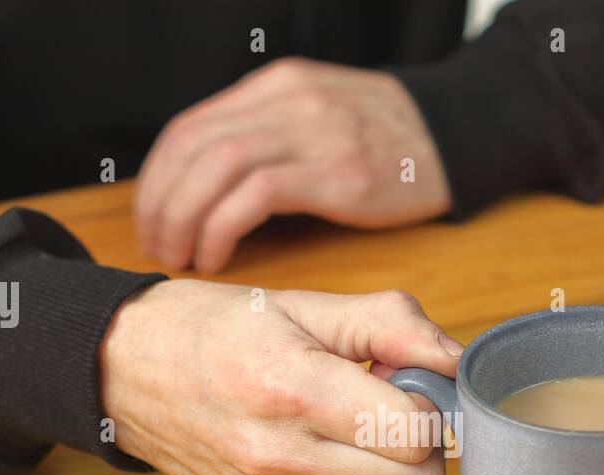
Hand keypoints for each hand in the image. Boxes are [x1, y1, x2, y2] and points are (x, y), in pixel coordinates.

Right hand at [98, 279, 464, 474]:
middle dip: (435, 457)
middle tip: (412, 429)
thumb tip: (457, 361)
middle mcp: (283, 458)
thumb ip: (389, 324)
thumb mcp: (303, 303)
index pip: (409, 431)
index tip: (412, 390)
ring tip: (405, 472)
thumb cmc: (219, 332)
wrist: (130, 372)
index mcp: (293, 389)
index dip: (432, 408)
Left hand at [134, 57, 450, 271]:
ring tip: (182, 257)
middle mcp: (286, 102)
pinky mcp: (335, 173)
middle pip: (191, 148)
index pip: (189, 128)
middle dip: (160, 203)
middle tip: (157, 246)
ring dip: (183, 220)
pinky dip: (221, 228)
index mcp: (274, 87)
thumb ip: (267, 136)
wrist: (453, 137)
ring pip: (214, 169)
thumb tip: (206, 185)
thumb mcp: (317, 117)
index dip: (157, 179)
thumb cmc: (384, 140)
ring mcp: (311, 134)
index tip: (150, 219)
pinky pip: (254, 197)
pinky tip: (218, 256)